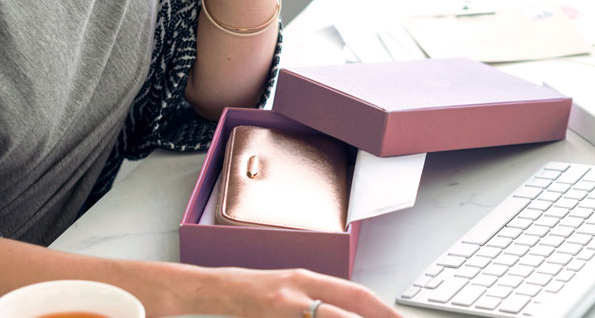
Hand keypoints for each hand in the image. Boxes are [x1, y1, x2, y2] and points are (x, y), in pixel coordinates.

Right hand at [176, 266, 403, 317]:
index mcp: (307, 279)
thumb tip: (354, 311)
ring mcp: (283, 306)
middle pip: (347, 306)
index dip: (381, 308)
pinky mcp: (269, 317)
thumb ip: (320, 300)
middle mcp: (298, 289)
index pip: (355, 293)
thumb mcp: (291, 291)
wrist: (213, 291)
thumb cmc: (255, 295)